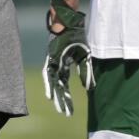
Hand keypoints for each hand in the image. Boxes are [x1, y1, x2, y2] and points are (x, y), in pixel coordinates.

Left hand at [42, 0, 93, 116]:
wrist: (69, 23)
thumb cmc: (77, 37)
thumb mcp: (86, 57)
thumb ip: (86, 72)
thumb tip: (89, 88)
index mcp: (65, 66)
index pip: (65, 86)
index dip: (68, 100)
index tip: (70, 113)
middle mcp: (57, 66)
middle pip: (59, 88)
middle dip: (63, 102)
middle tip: (65, 115)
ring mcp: (53, 63)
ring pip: (54, 83)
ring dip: (56, 96)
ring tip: (58, 108)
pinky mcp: (50, 58)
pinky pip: (48, 74)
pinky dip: (49, 84)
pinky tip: (49, 94)